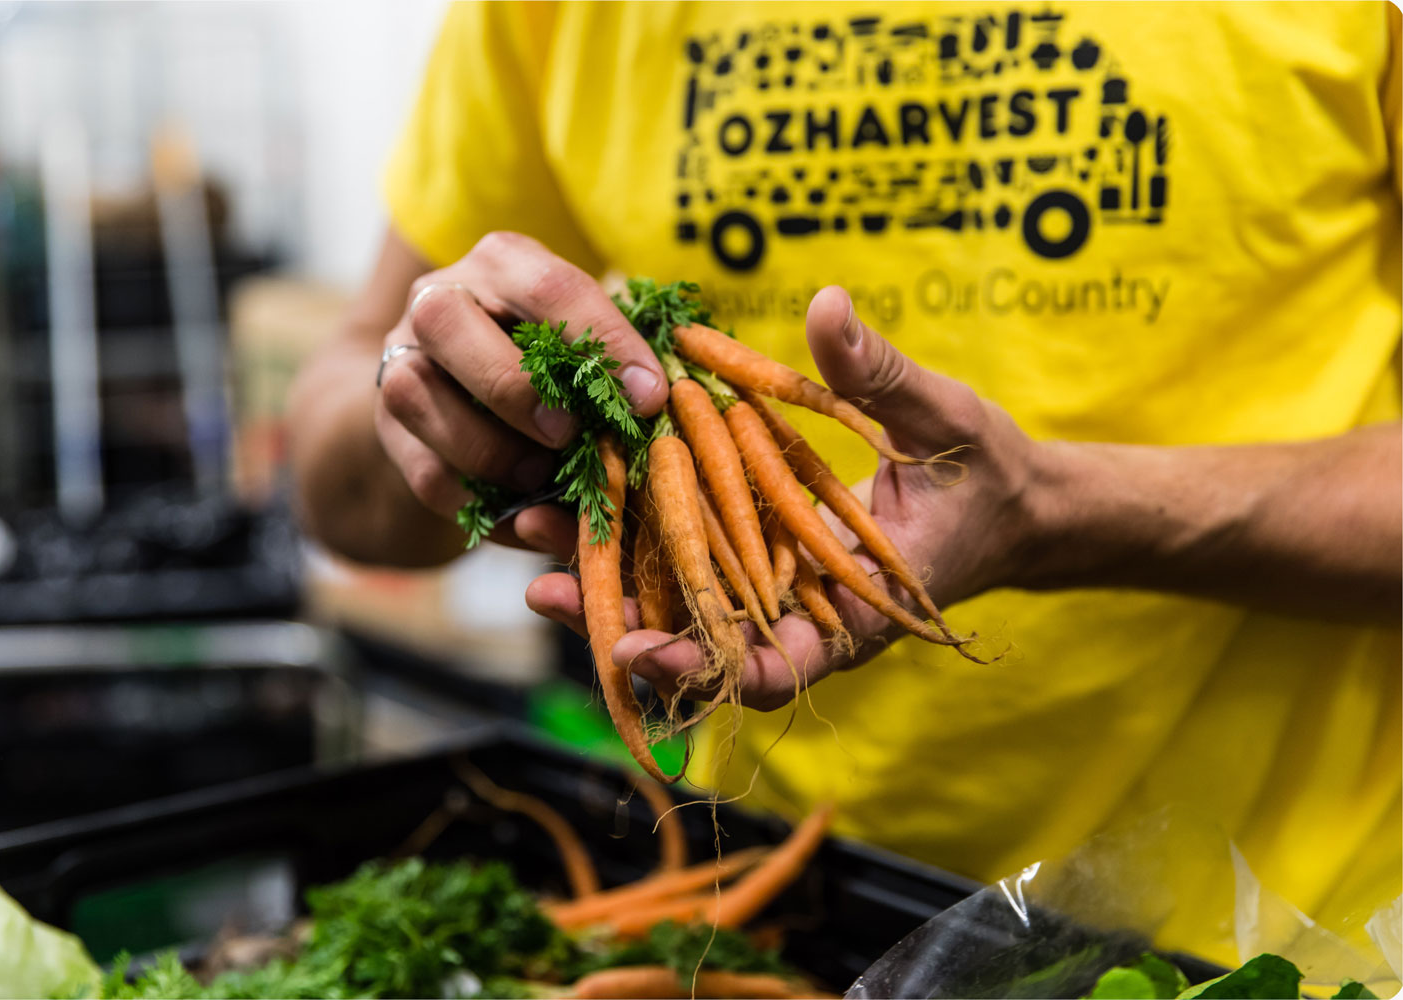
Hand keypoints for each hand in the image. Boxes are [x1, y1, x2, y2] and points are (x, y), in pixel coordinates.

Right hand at [374, 232, 667, 561]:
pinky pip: (423, 470)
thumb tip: (648, 413)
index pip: (551, 285)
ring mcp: (400, 360)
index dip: (603, 341)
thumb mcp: (586, 351)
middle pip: (447, 321)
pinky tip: (521, 513)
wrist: (463, 395)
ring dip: (489, 450)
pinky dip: (477, 502)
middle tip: (568, 435)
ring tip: (541, 478)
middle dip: (514, 387)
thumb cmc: (552, 365)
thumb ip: (616, 377)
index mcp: (504, 263)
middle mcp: (439, 297)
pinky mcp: (388, 429)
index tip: (649, 399)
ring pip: (415, 394)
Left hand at [526, 285, 1044, 708]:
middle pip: (704, 643)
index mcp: (861, 609)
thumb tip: (828, 307)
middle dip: (623, 625)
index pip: (783, 663)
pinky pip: (691, 558)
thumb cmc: (985, 473)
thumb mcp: (945, 419)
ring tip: (531, 543)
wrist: (1001, 505)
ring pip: (684, 604)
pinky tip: (574, 501)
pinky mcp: (759, 554)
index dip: (712, 666)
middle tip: (545, 590)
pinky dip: (636, 539)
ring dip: (609, 582)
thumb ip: (883, 377)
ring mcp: (778, 589)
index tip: (645, 650)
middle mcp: (808, 614)